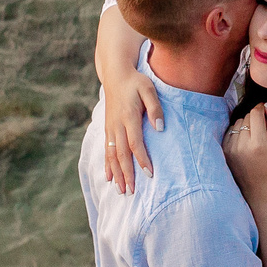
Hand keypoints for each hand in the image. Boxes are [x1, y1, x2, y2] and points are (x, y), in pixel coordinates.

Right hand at [103, 68, 162, 194]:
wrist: (116, 75)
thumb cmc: (136, 82)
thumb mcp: (149, 89)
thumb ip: (155, 108)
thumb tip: (160, 128)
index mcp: (128, 117)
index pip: (135, 143)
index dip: (141, 159)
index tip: (149, 174)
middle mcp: (117, 125)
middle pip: (121, 154)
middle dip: (127, 174)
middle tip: (132, 192)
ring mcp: (110, 128)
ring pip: (111, 155)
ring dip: (116, 174)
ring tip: (122, 191)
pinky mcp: (107, 129)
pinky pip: (106, 151)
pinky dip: (107, 166)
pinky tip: (109, 178)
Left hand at [222, 103, 266, 192]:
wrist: (257, 186)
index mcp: (259, 144)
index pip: (255, 113)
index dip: (261, 108)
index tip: (265, 110)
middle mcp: (242, 146)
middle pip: (247, 116)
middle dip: (256, 119)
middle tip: (263, 129)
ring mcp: (231, 148)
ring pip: (238, 122)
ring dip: (247, 125)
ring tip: (254, 137)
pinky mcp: (225, 150)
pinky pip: (230, 130)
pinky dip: (238, 132)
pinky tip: (245, 142)